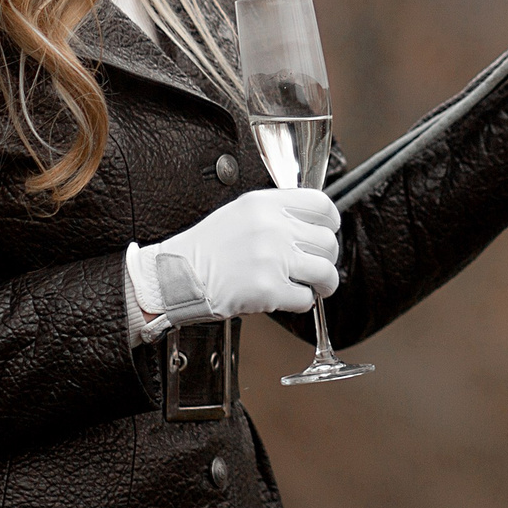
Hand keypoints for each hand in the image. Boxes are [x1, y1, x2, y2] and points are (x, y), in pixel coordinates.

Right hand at [134, 188, 339, 324]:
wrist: (177, 276)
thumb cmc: (207, 248)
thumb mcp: (242, 213)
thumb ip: (277, 213)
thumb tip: (313, 223)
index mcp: (266, 204)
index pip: (322, 206)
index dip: (330, 223)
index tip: (325, 233)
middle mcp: (272, 228)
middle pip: (327, 242)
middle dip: (325, 258)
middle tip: (315, 267)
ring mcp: (271, 259)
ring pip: (325, 272)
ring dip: (323, 283)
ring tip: (313, 286)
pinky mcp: (268, 290)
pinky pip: (306, 299)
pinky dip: (300, 302)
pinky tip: (285, 298)